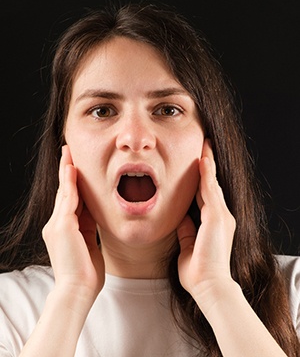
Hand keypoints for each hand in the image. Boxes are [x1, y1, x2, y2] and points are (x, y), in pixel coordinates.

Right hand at [42, 145, 104, 303]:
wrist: (78, 290)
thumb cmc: (86, 272)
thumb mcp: (89, 243)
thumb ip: (89, 226)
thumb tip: (94, 212)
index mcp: (65, 229)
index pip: (70, 200)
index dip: (73, 183)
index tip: (76, 168)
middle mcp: (56, 224)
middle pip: (64, 192)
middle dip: (67, 172)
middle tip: (69, 153)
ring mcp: (57, 225)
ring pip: (64, 192)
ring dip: (67, 172)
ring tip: (69, 154)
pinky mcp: (62, 227)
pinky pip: (67, 200)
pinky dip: (70, 183)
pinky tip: (72, 169)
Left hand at [177, 139, 235, 308]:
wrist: (208, 285)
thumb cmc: (197, 271)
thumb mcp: (187, 245)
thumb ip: (186, 231)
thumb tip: (180, 218)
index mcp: (212, 223)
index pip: (205, 196)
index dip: (201, 180)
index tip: (197, 165)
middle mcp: (220, 216)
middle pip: (211, 186)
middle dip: (207, 167)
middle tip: (203, 147)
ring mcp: (221, 216)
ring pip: (212, 184)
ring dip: (208, 164)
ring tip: (205, 146)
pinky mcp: (218, 217)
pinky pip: (210, 191)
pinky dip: (207, 175)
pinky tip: (203, 160)